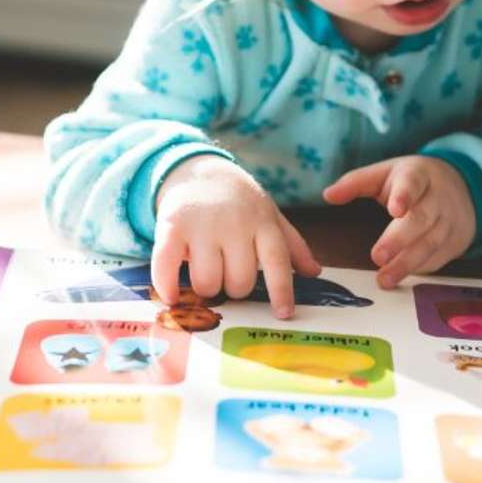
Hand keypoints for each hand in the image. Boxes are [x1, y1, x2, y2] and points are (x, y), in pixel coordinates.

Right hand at [152, 154, 320, 318]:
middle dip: (234, 288)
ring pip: (207, 282)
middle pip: (239, 282)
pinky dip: (167, 286)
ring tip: (205, 271)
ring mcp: (202, 225)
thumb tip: (314, 272)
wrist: (197, 168)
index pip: (277, 261)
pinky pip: (167, 265)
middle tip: (227, 274)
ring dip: (206, 287)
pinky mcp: (171, 225)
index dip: (281, 290)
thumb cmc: (238, 200)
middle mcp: (234, 223)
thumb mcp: (268, 213)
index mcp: (262, 222)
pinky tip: (171, 296)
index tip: (283, 314)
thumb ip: (291, 244)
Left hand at [322, 155, 475, 287]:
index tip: (395, 209)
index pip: (412, 183)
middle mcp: (437, 198)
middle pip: (421, 219)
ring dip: (407, 263)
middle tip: (377, 257)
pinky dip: (419, 269)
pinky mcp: (454, 242)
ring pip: (430, 243)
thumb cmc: (411, 181)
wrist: (460, 187)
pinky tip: (401, 278)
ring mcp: (449, 221)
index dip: (404, 196)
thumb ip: (355, 183)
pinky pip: (437, 258)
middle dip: (399, 239)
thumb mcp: (385, 173)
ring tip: (384, 279)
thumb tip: (327, 195)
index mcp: (417, 175)